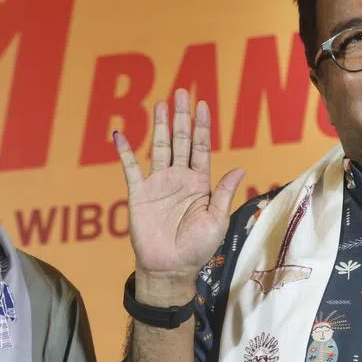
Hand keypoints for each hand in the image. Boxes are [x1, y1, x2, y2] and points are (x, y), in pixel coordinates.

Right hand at [113, 89, 244, 292]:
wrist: (170, 269)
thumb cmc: (197, 249)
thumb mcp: (217, 220)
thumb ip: (223, 192)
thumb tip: (240, 167)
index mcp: (199, 184)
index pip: (201, 148)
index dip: (202, 127)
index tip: (202, 105)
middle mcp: (178, 179)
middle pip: (180, 140)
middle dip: (181, 117)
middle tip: (181, 92)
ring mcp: (158, 184)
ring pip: (158, 147)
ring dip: (159, 126)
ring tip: (161, 103)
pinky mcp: (138, 194)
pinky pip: (131, 168)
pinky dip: (125, 151)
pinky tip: (120, 134)